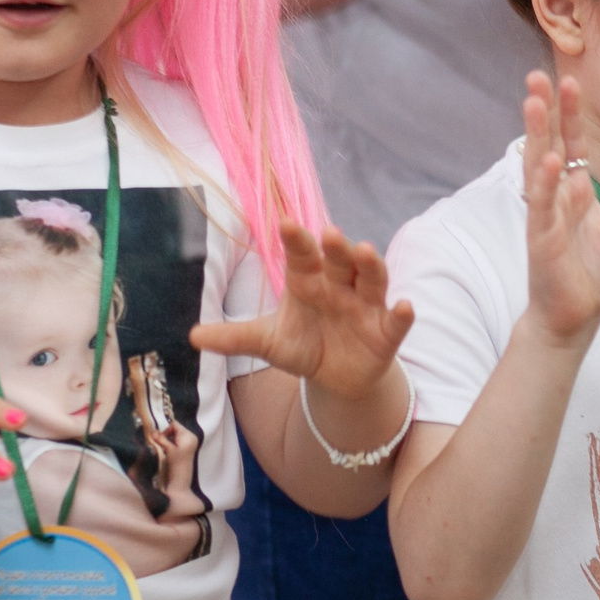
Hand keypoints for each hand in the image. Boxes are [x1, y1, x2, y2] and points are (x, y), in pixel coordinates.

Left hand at [190, 221, 412, 400]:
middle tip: (329, 233)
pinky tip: (406, 306)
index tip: (285, 223)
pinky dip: (403, 313)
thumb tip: (193, 336)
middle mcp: (339, 286)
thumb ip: (235, 338)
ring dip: (370, 265)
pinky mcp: (386, 332)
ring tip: (366, 251)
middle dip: (335, 247)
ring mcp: (365, 306)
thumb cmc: (303, 346)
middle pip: (339, 261)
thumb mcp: (267, 342)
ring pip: (371, 279)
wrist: (336, 377)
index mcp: (308, 282)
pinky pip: (397, 320)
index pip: (301, 256)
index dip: (295, 240)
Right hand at [519, 71, 599, 348]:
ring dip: (536, 134)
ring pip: (538, 167)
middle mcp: (556, 199)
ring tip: (533, 101)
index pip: (571, 144)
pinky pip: (543, 206)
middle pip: (548, 145)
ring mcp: (546, 217)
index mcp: (575, 193)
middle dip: (543, 111)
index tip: (570, 80)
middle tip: (538, 74)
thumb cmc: (594, 277)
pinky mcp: (542, 240)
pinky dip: (546, 183)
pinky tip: (550, 159)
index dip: (568, 115)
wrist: (572, 319)